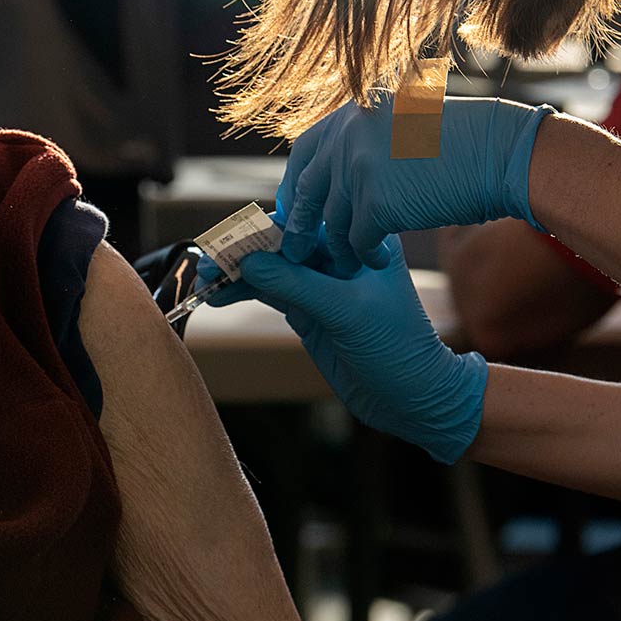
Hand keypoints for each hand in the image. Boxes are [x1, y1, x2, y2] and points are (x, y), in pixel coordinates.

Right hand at [227, 235, 488, 464]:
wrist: (413, 398)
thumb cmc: (398, 349)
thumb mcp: (348, 312)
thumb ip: (298, 284)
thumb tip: (249, 262)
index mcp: (360, 241)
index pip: (305, 223)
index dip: (264, 229)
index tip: (230, 239)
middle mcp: (340, 255)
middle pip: (282, 242)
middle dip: (244, 249)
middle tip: (209, 259)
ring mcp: (322, 283)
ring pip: (271, 267)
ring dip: (238, 271)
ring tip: (206, 278)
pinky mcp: (309, 310)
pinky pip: (270, 292)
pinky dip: (244, 292)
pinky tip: (220, 295)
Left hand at [276, 94, 553, 268]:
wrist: (499, 151)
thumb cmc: (463, 143)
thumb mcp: (401, 129)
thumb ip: (366, 145)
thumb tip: (336, 177)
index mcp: (350, 116)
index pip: (305, 154)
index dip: (295, 186)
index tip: (293, 210)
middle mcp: (346, 139)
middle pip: (308, 193)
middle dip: (301, 227)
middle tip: (297, 251)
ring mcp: (358, 171)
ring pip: (331, 224)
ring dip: (336, 250)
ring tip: (346, 266)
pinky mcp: (377, 203)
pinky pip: (357, 242)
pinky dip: (365, 257)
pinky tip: (378, 262)